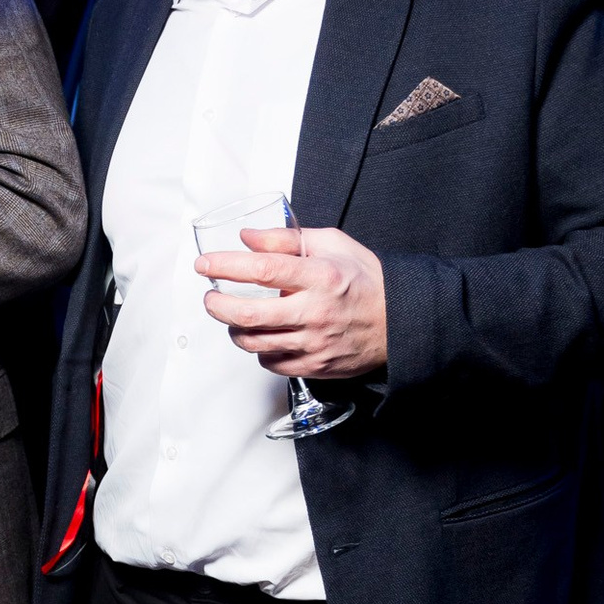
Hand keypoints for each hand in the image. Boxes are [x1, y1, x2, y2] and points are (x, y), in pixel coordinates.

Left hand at [195, 224, 386, 377]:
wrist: (398, 321)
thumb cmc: (364, 280)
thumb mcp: (332, 244)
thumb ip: (287, 238)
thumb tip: (248, 238)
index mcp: (321, 276)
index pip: (263, 270)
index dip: (226, 266)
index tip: (205, 264)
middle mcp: (315, 312)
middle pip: (250, 313)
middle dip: (218, 306)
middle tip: (210, 297)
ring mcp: (314, 343)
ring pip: (254, 342)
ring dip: (234, 328)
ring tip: (233, 315)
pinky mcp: (315, 365)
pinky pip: (270, 362)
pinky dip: (258, 348)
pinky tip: (261, 335)